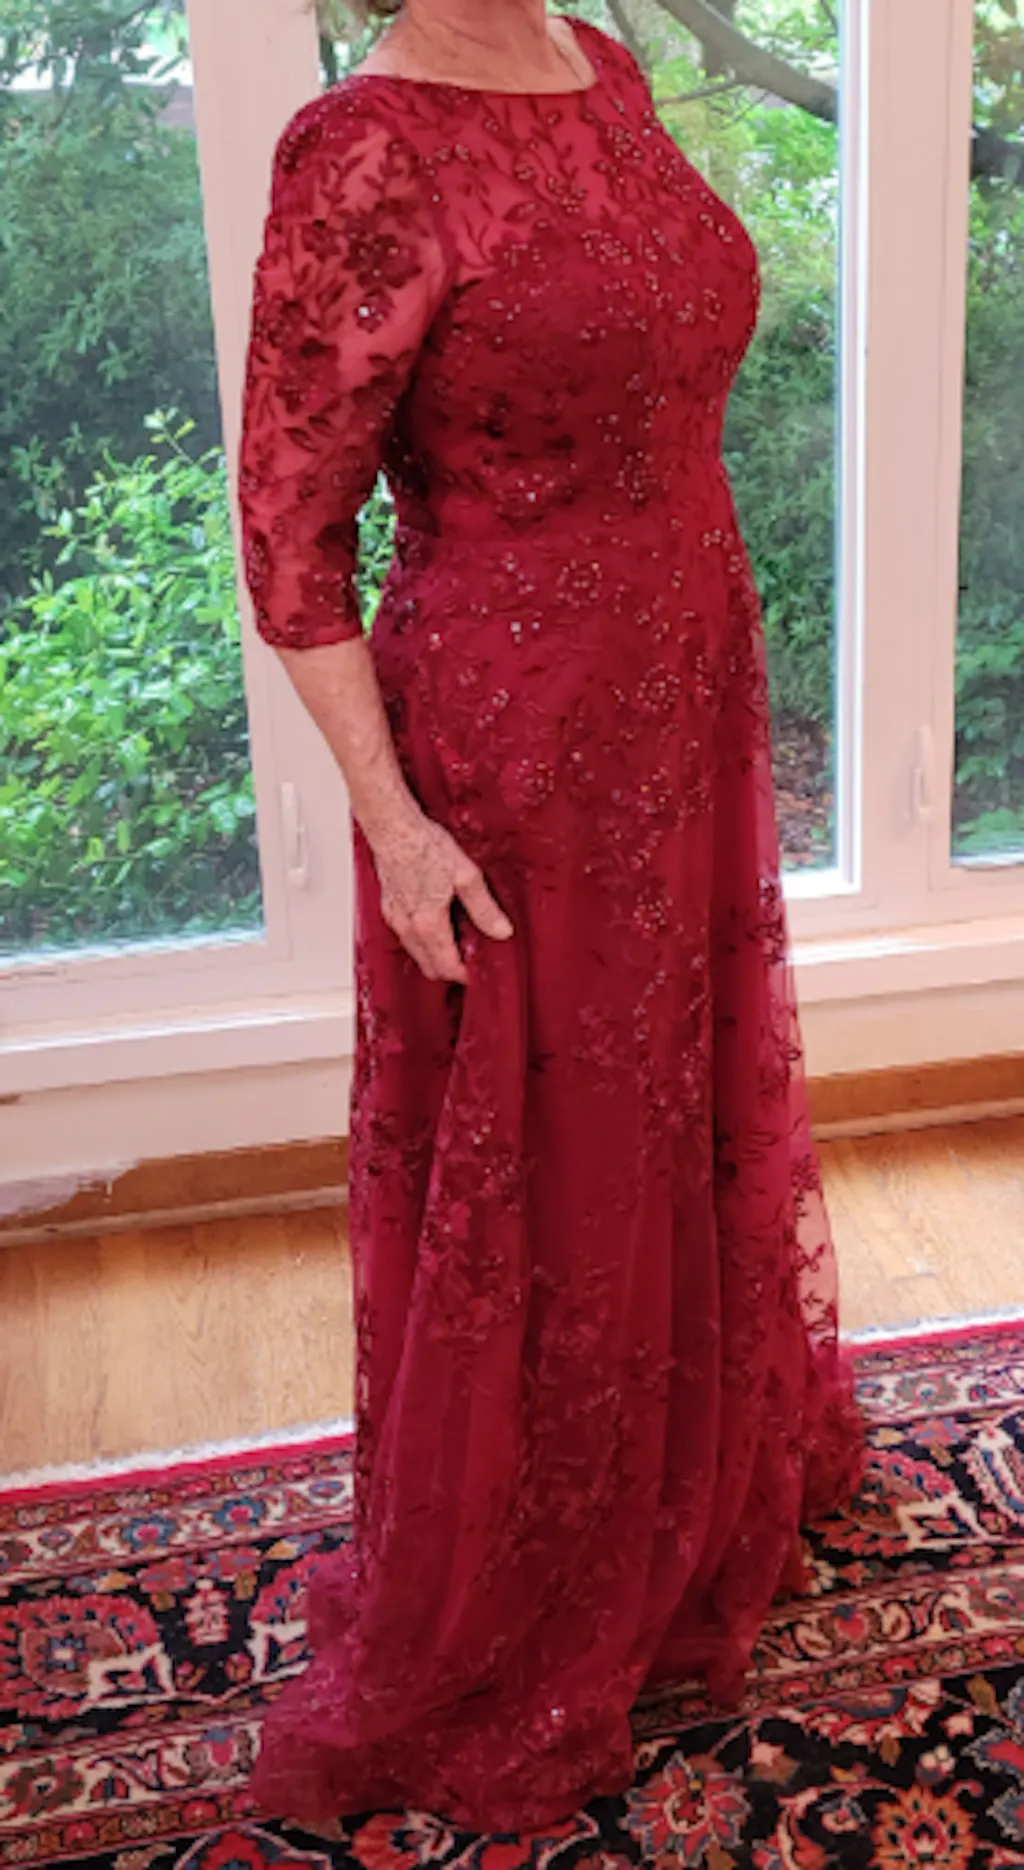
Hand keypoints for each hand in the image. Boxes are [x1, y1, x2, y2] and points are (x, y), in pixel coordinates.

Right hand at [370, 809, 513, 983]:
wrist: (393, 826)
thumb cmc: (424, 845)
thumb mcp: (465, 876)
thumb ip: (484, 908)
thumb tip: (501, 930)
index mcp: (428, 924)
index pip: (447, 967)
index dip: (466, 974)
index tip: (478, 970)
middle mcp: (408, 927)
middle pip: (429, 967)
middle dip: (450, 968)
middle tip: (470, 957)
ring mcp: (395, 918)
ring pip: (416, 953)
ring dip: (435, 954)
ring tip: (457, 937)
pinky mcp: (389, 907)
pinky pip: (406, 936)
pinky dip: (422, 939)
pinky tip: (435, 921)